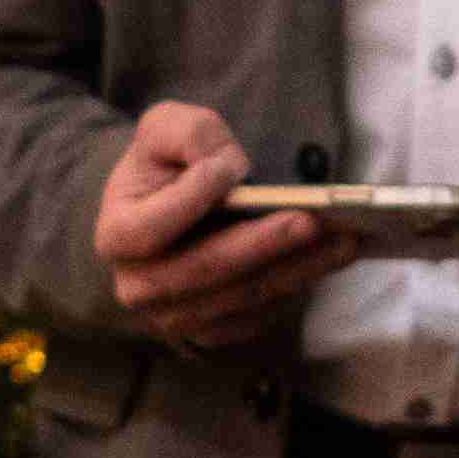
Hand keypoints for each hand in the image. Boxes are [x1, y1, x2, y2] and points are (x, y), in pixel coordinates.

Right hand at [91, 101, 357, 351]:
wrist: (168, 206)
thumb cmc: (168, 163)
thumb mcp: (166, 128)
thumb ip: (190, 134)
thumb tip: (228, 167)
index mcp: (116, 235)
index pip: (151, 227)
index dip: (191, 199)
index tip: (235, 167)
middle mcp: (139, 287)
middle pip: (205, 271)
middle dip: (262, 246)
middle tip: (311, 220)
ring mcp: (174, 315)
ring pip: (239, 297)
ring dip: (294, 270)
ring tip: (342, 240)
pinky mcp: (211, 329)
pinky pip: (256, 317)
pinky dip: (294, 289)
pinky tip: (329, 261)